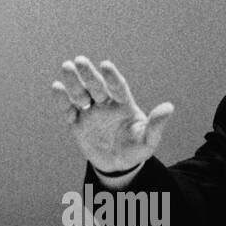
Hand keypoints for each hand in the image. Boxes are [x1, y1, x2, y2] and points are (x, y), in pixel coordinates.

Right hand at [52, 56, 174, 172]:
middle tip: (80, 60)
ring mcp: (90, 112)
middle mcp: (105, 104)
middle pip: (96, 86)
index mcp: (123, 104)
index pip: (117, 87)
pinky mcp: (76, 124)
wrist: (118, 165)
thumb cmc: (136, 149)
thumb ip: (156, 125)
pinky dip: (61, 100)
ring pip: (80, 94)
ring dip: (73, 81)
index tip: (106, 65)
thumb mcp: (148, 140)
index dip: (112, 76)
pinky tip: (56, 87)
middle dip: (89, 74)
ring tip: (67, 67)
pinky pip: (68, 110)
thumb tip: (169, 107)